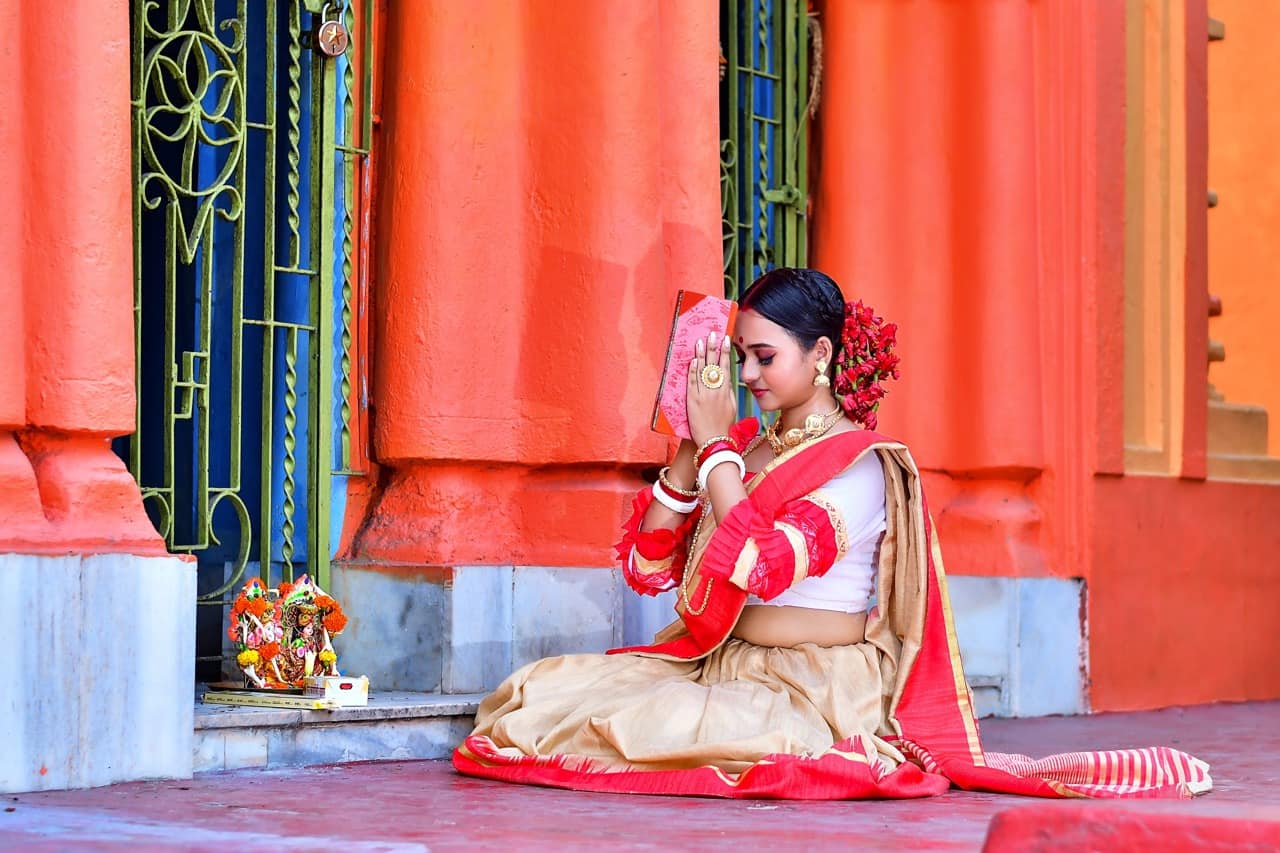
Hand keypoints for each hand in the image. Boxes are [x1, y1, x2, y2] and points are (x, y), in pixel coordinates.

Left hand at [686, 331, 737, 445]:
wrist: (714, 441)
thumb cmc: (723, 426)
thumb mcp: (732, 407)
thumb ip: (728, 393)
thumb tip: (726, 380)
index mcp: (726, 392)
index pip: (726, 366)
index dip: (725, 352)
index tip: (725, 339)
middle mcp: (716, 391)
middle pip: (714, 364)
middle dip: (713, 347)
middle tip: (712, 334)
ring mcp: (704, 395)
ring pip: (702, 371)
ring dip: (701, 354)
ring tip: (700, 341)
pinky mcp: (693, 401)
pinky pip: (693, 383)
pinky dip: (693, 371)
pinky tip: (693, 360)